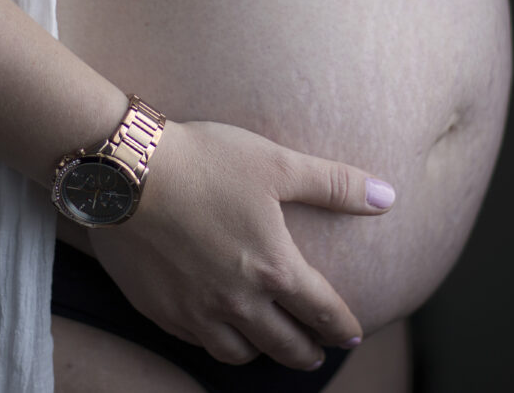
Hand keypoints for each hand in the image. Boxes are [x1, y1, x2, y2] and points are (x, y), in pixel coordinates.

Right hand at [87, 120, 395, 370]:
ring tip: (265, 344)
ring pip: (236, 353)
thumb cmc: (205, 161)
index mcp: (273, 268)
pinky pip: (194, 341)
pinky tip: (214, 327)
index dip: (343, 327)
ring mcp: (193, 310)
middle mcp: (236, 301)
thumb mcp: (277, 164)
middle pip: (284, 345)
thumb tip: (388, 197)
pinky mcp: (157, 308)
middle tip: (315, 352)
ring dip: (260, 353)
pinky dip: (213, 341)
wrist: (125, 170)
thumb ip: (335, 184)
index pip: (321, 313)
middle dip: (306, 352)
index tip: (352, 334)